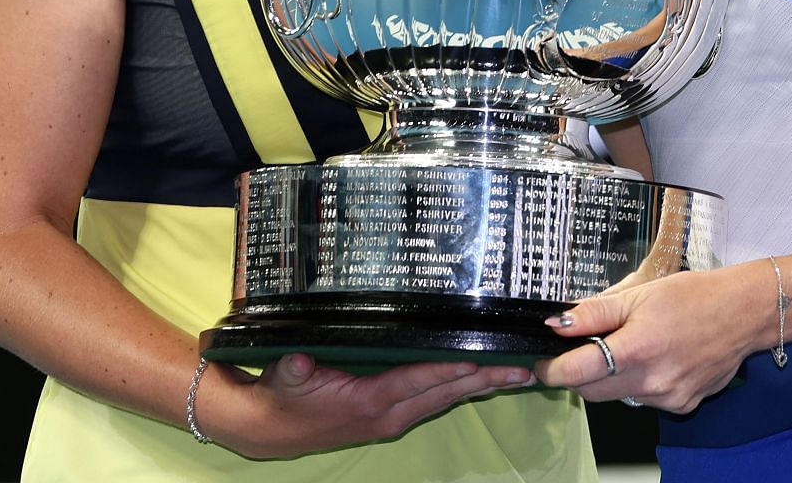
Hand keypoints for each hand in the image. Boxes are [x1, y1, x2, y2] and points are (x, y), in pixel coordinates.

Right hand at [200, 353, 534, 457]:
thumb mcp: (285, 376)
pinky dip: (460, 389)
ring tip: (515, 373)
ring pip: (445, 399)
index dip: (453, 369)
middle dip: (485, 379)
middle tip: (522, 367)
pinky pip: (433, 401)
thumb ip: (294, 368)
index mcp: (369, 400)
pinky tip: (480, 380)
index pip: (420, 379)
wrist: (269, 430)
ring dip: (481, 386)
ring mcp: (392, 419)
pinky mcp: (391, 418)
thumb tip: (299, 361)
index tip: (485, 359)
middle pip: (445, 392)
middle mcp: (388, 413)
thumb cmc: (282, 395)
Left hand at [532, 262, 771, 413]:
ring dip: (610, 377)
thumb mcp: (639, 293)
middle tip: (577, 352)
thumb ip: (595, 312)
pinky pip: (643, 399)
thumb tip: (556, 324)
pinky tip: (656, 358)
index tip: (541, 364)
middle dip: (577, 375)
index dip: (551, 370)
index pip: (578, 371)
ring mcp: (668, 397)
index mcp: (638, 347)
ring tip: (630, 346)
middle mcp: (652, 380)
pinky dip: (638, 382)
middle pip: (592, 391)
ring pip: (618, 396)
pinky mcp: (681, 405)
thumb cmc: (694, 297)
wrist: (743, 313)